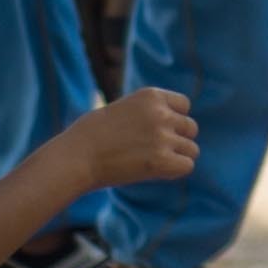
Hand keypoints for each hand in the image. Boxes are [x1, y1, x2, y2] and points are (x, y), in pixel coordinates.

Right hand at [69, 86, 197, 188]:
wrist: (75, 156)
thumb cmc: (90, 136)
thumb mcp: (122, 109)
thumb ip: (147, 112)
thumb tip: (170, 124)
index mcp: (151, 95)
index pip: (184, 105)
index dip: (174, 120)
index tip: (157, 131)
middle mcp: (161, 113)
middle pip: (191, 128)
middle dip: (177, 139)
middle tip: (153, 151)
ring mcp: (163, 137)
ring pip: (192, 149)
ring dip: (176, 157)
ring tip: (151, 162)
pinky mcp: (162, 161)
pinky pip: (187, 166)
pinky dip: (175, 171)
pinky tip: (156, 172)